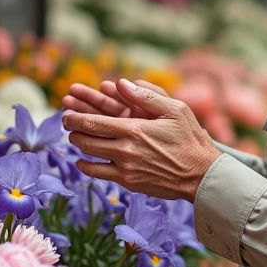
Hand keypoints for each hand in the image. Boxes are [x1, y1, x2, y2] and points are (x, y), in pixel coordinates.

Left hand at [62, 78, 218, 199]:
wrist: (201, 175)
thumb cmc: (190, 138)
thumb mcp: (174, 109)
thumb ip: (146, 95)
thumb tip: (120, 83)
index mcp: (135, 129)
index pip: (93, 122)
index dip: (74, 117)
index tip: (66, 113)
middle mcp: (126, 150)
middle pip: (86, 139)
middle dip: (72, 129)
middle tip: (66, 122)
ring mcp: (125, 169)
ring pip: (89, 156)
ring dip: (78, 145)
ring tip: (75, 137)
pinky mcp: (128, 183)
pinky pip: (99, 174)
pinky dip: (86, 166)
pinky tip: (82, 160)